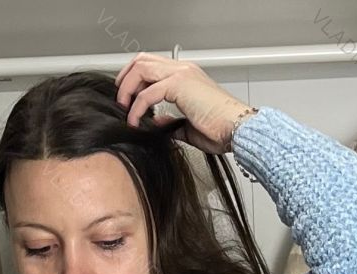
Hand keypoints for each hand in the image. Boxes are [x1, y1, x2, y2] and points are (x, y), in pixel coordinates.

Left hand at [114, 53, 253, 154]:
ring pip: (141, 68)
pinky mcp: (180, 85)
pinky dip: (137, 108)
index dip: (134, 79)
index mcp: (186, 76)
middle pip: (142, 60)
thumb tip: (158, 123)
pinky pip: (147, 92)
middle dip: (126, 80)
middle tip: (120, 102)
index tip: (126, 100)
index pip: (152, 65)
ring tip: (124, 110)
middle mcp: (183, 69)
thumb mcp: (188, 127)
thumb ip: (171, 122)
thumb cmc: (220, 129)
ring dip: (128, 89)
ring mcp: (181, 74)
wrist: (236, 130)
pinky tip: (136, 121)